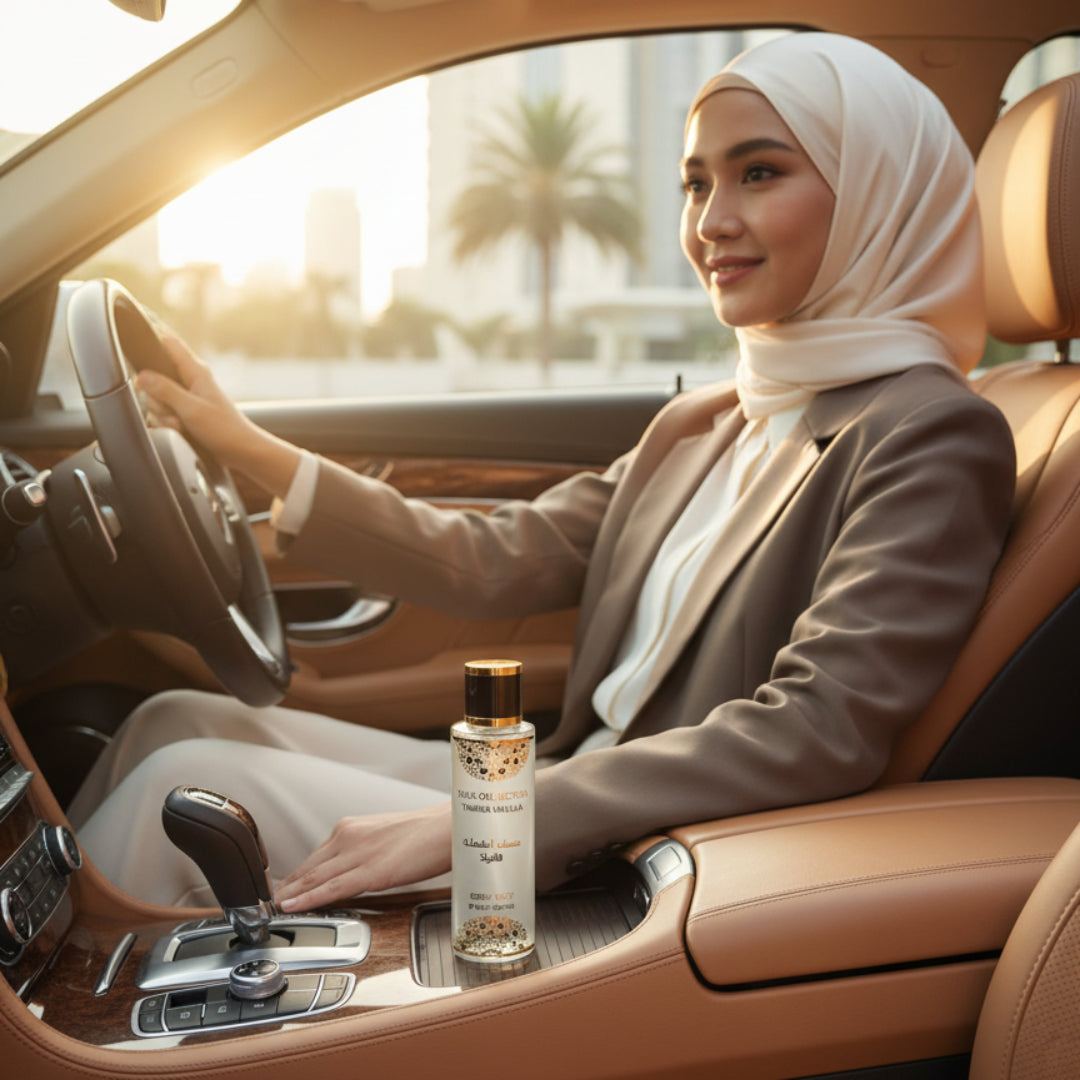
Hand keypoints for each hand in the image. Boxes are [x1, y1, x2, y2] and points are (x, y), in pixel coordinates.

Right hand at [135, 329, 255, 467]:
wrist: (240, 451)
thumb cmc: (224, 429)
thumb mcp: (192, 409)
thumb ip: (165, 391)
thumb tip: (141, 377)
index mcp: (195, 370)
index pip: (167, 341)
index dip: (149, 337)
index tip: (134, 346)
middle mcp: (189, 379)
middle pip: (152, 376)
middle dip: (156, 397)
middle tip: (172, 411)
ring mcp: (185, 395)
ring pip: (155, 397)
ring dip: (162, 414)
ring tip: (181, 424)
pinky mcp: (183, 410)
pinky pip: (161, 413)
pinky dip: (166, 423)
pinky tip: (180, 430)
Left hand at [276, 802, 451, 911]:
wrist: (450, 828)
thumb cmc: (425, 835)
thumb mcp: (383, 839)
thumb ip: (361, 853)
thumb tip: (348, 875)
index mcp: (351, 827)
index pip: (313, 858)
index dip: (294, 879)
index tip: (280, 893)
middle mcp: (348, 836)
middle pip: (307, 868)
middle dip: (286, 889)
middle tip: (265, 906)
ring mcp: (358, 853)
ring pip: (314, 878)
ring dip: (291, 895)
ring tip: (272, 910)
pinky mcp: (371, 871)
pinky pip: (332, 888)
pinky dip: (308, 899)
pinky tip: (292, 906)